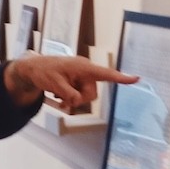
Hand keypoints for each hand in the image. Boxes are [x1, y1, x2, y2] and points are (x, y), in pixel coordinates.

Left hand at [5, 54, 137, 107]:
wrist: (33, 70)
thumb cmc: (43, 72)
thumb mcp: (54, 84)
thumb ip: (68, 93)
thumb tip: (77, 101)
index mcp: (83, 67)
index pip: (105, 73)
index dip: (121, 78)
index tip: (136, 79)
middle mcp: (86, 71)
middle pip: (92, 93)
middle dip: (78, 99)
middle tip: (62, 99)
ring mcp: (81, 77)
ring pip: (86, 97)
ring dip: (73, 100)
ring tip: (58, 96)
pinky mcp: (77, 82)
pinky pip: (80, 96)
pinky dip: (71, 99)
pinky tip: (60, 97)